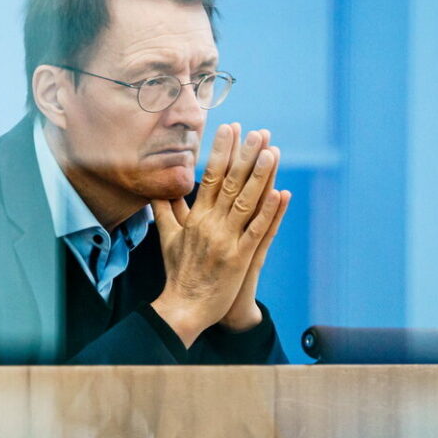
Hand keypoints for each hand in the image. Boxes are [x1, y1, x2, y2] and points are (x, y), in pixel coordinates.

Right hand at [150, 124, 288, 346]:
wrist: (183, 307)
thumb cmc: (178, 274)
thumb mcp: (168, 239)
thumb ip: (165, 212)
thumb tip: (157, 191)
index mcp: (195, 218)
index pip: (209, 177)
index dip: (221, 152)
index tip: (230, 129)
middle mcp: (210, 225)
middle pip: (230, 184)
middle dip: (245, 156)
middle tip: (258, 132)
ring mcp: (226, 241)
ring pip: (246, 202)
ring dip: (260, 176)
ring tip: (272, 152)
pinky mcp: (239, 259)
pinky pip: (257, 231)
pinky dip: (268, 212)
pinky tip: (280, 194)